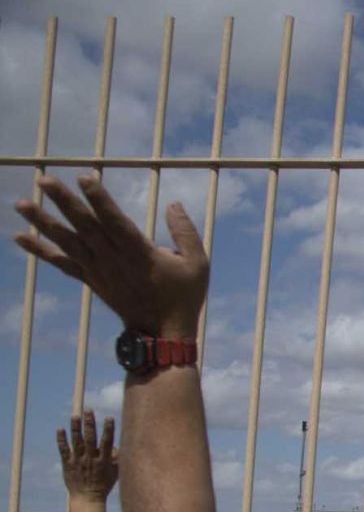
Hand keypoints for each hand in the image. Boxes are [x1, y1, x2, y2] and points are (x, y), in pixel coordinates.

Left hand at [14, 175, 207, 338]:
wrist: (162, 333)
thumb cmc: (183, 296)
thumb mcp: (197, 264)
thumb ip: (185, 232)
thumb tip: (174, 204)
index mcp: (139, 253)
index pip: (115, 221)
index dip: (99, 200)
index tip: (84, 177)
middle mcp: (113, 259)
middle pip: (85, 226)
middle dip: (64, 202)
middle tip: (43, 180)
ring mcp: (98, 270)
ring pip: (67, 242)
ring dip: (42, 222)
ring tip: (20, 203)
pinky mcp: (90, 279)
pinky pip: (61, 263)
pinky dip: (40, 250)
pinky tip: (19, 237)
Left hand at [56, 411, 117, 502]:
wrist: (87, 498)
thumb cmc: (103, 485)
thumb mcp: (116, 473)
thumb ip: (117, 459)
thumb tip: (116, 445)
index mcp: (103, 461)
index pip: (107, 442)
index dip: (108, 430)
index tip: (109, 418)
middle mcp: (90, 459)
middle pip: (90, 438)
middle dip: (90, 424)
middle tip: (89, 410)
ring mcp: (78, 461)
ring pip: (76, 442)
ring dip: (76, 428)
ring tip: (75, 415)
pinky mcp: (68, 464)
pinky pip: (64, 450)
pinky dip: (61, 440)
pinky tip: (60, 429)